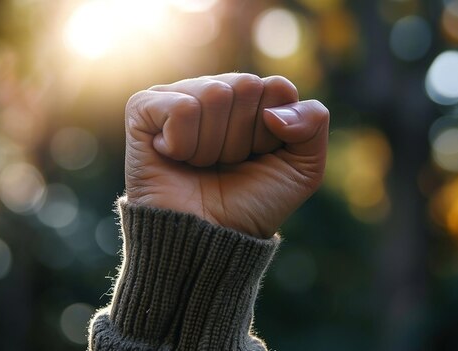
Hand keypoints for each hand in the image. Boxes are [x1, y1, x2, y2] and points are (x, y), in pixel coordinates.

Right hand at [124, 73, 329, 238]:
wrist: (207, 239)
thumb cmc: (251, 205)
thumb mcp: (303, 168)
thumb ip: (313, 122)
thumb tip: (272, 109)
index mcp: (251, 99)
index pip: (278, 87)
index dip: (272, 132)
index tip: (257, 158)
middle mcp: (215, 92)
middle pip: (246, 86)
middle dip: (242, 138)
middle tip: (225, 164)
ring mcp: (178, 96)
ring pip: (214, 95)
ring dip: (211, 146)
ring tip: (198, 164)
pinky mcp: (143, 108)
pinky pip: (182, 108)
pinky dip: (182, 143)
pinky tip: (172, 156)